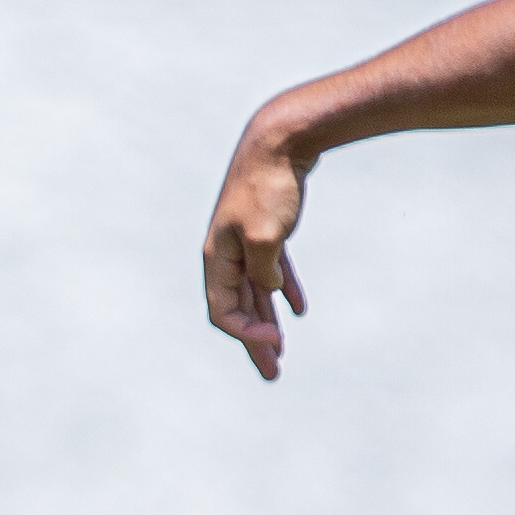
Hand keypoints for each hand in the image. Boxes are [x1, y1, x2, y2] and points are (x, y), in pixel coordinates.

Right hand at [203, 114, 319, 377]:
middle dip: (254, 344)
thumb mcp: (266, 236)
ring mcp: (245, 241)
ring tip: (281, 352)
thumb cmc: (269, 186)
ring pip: (254, 292)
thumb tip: (268, 290)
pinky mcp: (266, 229)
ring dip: (267, 323)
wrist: (279, 139)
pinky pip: (271, 270)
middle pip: (237, 310)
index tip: (280, 341)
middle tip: (273, 375)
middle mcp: (226, 253)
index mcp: (217, 258)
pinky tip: (297, 309)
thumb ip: (264, 271)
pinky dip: (283, 290)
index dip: (247, 335)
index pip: (223, 312)